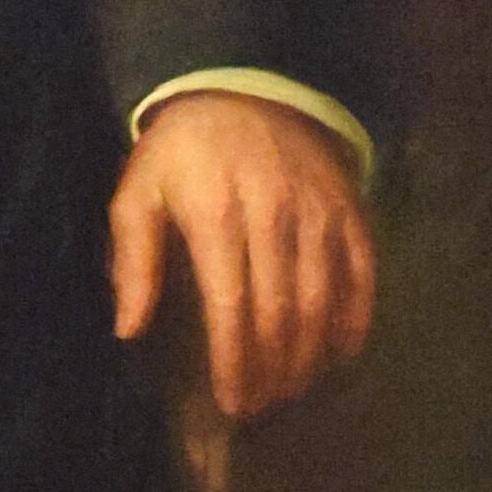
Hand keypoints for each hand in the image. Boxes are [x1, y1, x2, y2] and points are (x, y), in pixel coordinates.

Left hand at [109, 91, 374, 418]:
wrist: (242, 85)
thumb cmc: (182, 150)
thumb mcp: (139, 190)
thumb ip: (133, 259)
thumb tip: (128, 328)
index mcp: (215, 215)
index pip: (231, 307)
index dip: (234, 361)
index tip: (232, 402)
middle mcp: (273, 216)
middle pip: (279, 312)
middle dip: (271, 370)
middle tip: (260, 407)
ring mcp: (318, 213)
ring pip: (322, 301)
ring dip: (310, 356)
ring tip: (291, 390)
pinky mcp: (350, 209)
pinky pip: (363, 274)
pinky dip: (357, 320)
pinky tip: (341, 354)